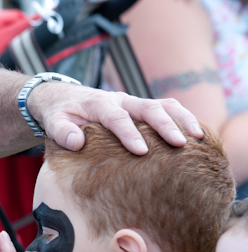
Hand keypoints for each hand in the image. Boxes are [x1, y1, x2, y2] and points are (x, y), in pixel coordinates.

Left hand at [29, 83, 203, 154]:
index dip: (129, 134)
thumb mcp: (54, 122)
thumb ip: (62, 131)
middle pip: (148, 108)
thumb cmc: (61, 114)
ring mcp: (133, 103)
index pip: (117, 118)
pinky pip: (166, 109)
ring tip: (198, 137)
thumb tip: (76, 142)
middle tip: (179, 144)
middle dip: (165, 126)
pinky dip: (183, 119)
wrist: (64, 99)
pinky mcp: (141, 108)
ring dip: (182, 119)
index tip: (140, 151)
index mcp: (99, 104)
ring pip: (163, 105)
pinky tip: (197, 136)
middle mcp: (121, 100)